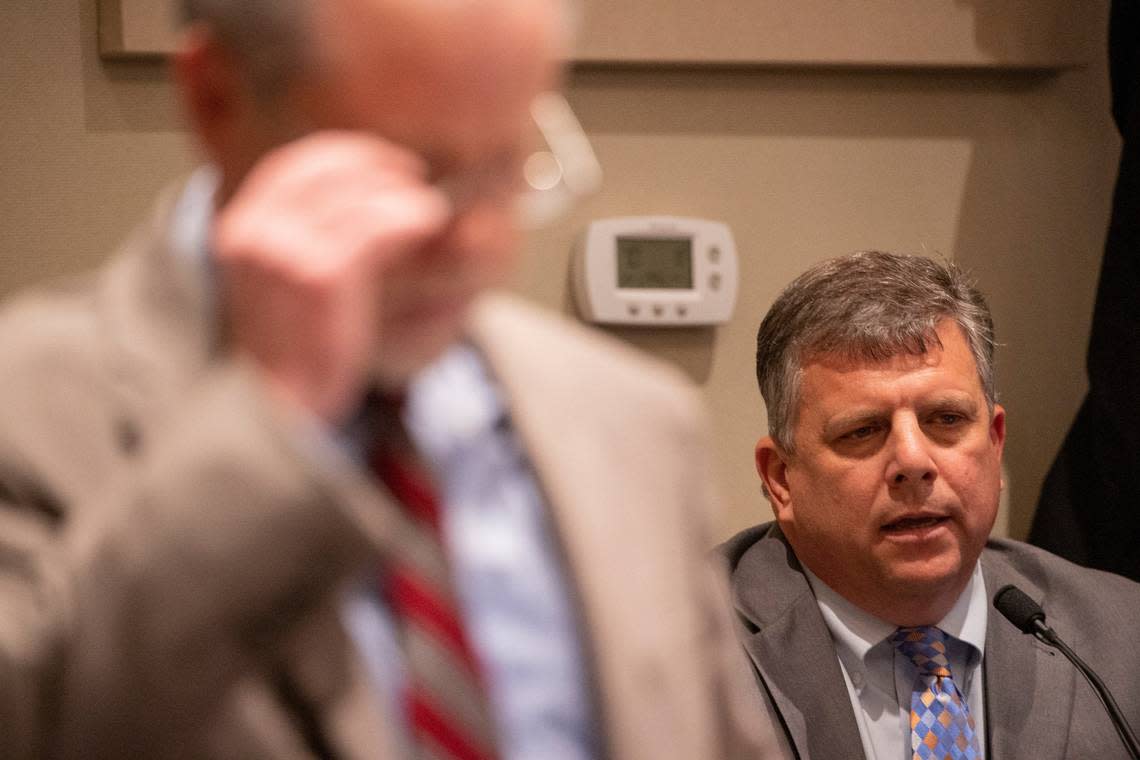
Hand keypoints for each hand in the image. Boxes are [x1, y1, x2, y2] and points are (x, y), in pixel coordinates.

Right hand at [213, 132, 449, 423]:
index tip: (385, 163)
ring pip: (357, 196)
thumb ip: (306, 235)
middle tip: (415, 179)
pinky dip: (407, 218)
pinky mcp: (320, 275)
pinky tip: (426, 224)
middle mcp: (254, 232)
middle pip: (326, 169)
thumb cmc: (293, 349)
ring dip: (402, 196)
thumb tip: (364, 193)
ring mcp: (283, 252)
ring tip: (428, 213)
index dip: (347, 155)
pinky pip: (374, 228)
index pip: (295, 164)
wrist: (279, 408)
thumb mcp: (285, 280)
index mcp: (240, 227)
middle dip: (377, 167)